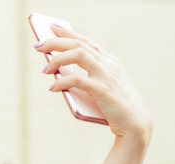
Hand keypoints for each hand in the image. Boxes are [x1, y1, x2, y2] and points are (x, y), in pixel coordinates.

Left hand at [34, 24, 152, 142]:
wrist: (135, 125)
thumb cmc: (115, 108)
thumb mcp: (101, 88)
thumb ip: (86, 78)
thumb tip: (59, 73)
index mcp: (110, 61)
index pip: (86, 41)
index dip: (68, 33)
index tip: (52, 28)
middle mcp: (109, 64)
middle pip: (79, 44)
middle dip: (56, 42)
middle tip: (38, 45)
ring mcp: (107, 75)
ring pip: (79, 54)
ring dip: (58, 59)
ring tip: (44, 69)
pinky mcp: (103, 90)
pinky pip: (78, 80)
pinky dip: (62, 82)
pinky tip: (53, 87)